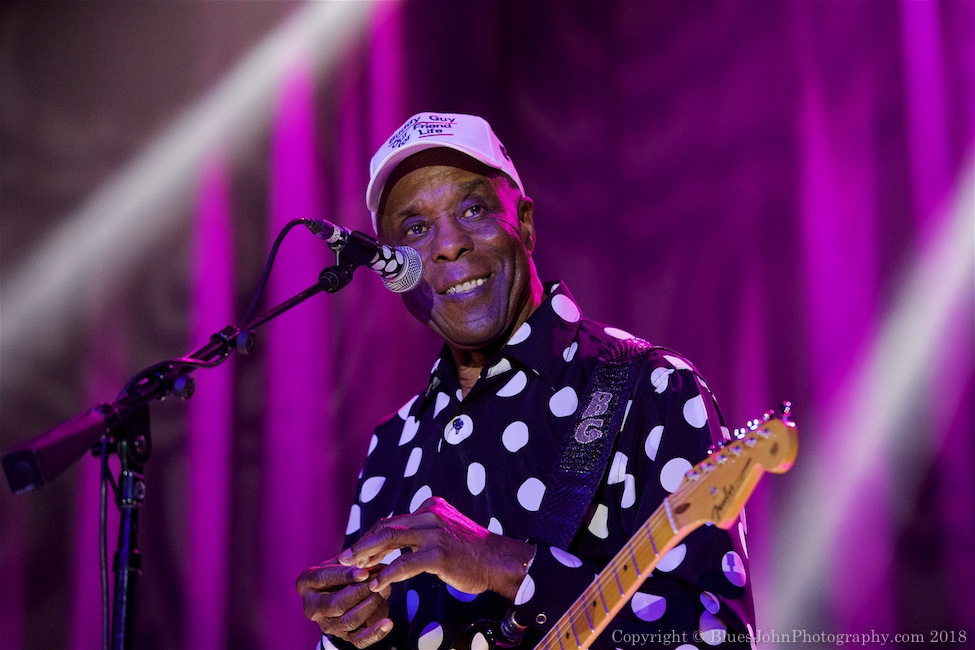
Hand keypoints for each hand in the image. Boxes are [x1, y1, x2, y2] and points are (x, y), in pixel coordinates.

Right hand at [296, 560, 392, 647]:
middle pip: (336, 604)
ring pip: (349, 620)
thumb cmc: (340, 572)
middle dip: (361, 592)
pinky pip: (359, 640)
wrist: (340, 591)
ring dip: (371, 605)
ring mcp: (327, 625)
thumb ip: (351, 562)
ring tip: (386, 590)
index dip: (345, 575)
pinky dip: (374, 633)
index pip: (324, 579)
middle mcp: (312, 608)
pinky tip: (388, 623)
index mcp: (306, 583)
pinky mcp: (344, 636)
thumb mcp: (340, 561)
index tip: (364, 572)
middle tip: (379, 581)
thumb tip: (368, 564)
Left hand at [337, 497, 534, 600]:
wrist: (501, 561)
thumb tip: (399, 544)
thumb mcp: (446, 533)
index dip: (371, 536)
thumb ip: (424, 533)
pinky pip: (405, 563)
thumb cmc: (474, 553)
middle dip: (362, 544)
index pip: (392, 520)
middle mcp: (430, 515)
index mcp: (430, 508)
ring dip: (368, 556)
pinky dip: (388, 573)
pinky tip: (378, 584)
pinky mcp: (439, 553)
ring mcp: (434, 533)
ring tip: (353, 570)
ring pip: (391, 540)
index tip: (356, 550)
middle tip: (344, 558)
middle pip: (386, 527)